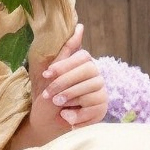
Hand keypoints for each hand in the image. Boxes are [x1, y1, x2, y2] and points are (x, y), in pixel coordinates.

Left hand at [27, 24, 107, 139]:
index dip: (64, 65)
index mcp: (84, 65)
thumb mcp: (51, 72)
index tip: (47, 74)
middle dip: (65, 83)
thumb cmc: (49, 96)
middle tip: (50, 95)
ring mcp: (101, 92)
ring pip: (89, 89)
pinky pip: (93, 107)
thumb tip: (80, 26)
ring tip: (59, 106)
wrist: (47, 124)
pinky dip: (76, 115)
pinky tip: (67, 118)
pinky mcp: (102, 108)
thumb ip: (66, 50)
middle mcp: (96, 76)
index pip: (82, 56)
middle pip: (88, 70)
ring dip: (69, 99)